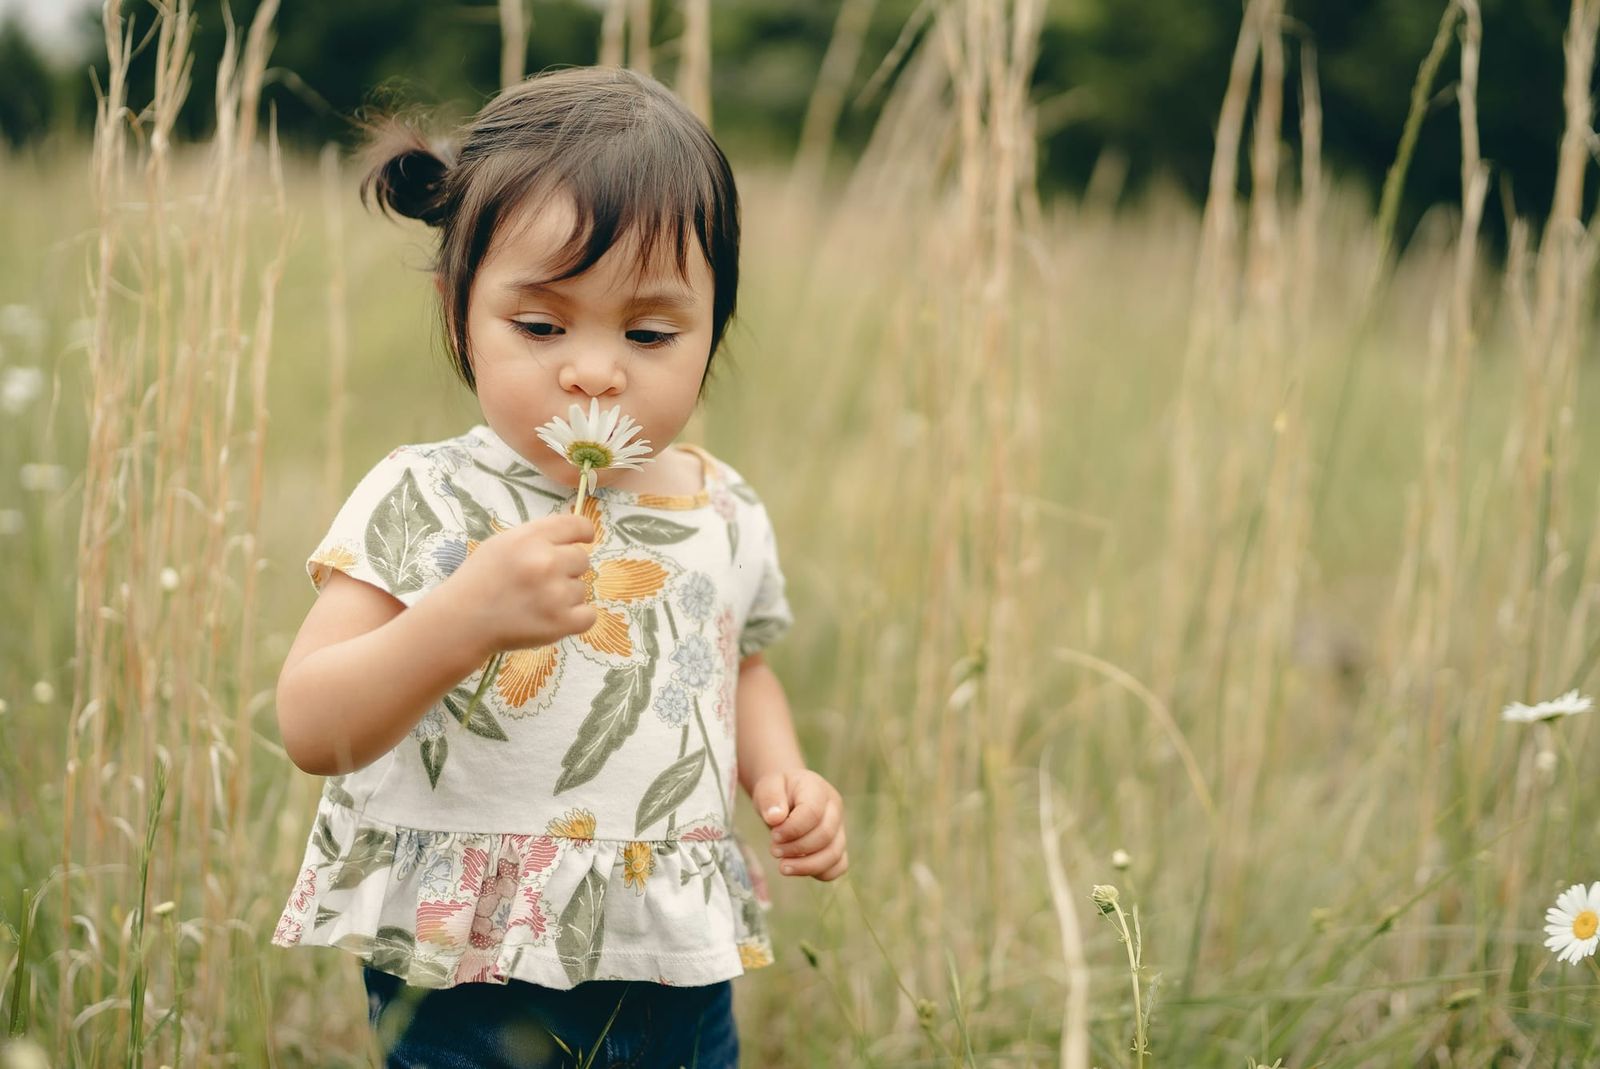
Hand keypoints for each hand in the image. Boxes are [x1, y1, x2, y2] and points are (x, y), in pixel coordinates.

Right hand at [441, 513, 597, 655]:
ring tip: (537, 603)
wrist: (461, 621)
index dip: (583, 533)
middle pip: (583, 559)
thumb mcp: (502, 543)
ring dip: (566, 596)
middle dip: (568, 569)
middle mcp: (546, 561)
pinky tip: (554, 617)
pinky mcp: (560, 623)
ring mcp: (555, 594)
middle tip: (543, 581)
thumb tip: (572, 538)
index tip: (583, 540)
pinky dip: (575, 618)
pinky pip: (589, 616)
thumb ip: (537, 538)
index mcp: (531, 538)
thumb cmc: (480, 579)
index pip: (577, 525)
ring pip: (582, 589)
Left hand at [752, 769, 847, 880]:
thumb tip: (775, 818)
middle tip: (774, 850)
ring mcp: (839, 829)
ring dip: (807, 866)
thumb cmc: (777, 790)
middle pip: (825, 836)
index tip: (773, 836)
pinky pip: (839, 866)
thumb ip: (770, 798)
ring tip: (783, 866)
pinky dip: (820, 873)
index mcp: (818, 790)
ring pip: (834, 855)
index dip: (792, 830)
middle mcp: (835, 810)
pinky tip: (798, 869)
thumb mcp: (768, 786)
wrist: (786, 795)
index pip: (813, 813)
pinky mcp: (837, 846)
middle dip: (796, 848)